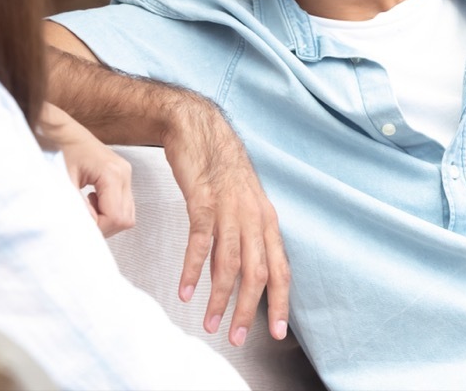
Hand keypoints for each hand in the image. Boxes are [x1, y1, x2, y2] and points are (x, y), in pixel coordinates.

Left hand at [38, 102, 134, 236]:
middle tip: (81, 218)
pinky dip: (107, 210)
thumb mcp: (61, 182)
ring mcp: (125, 173)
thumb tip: (84, 232)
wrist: (54, 127)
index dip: (98, 229)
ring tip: (85, 207)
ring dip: (105, 219)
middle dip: (103, 226)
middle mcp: (124, 173)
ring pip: (126, 214)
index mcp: (112, 173)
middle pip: (126, 219)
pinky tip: (90, 200)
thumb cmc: (54, 147)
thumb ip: (76, 209)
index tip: (79, 224)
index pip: (117, 218)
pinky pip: (122, 204)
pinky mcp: (120, 175)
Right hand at [161, 99, 290, 347]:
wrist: (198, 128)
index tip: (278, 331)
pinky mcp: (203, 201)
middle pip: (257, 273)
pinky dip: (192, 269)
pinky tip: (185, 291)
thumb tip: (243, 272)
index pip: (280, 269)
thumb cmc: (220, 167)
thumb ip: (246, 234)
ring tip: (210, 323)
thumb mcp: (243, 202)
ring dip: (220, 298)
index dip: (280, 302)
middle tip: (237, 337)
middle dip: (249, 310)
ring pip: (229, 263)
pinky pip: (200, 242)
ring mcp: (229, 209)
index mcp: (267, 219)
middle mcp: (253, 217)